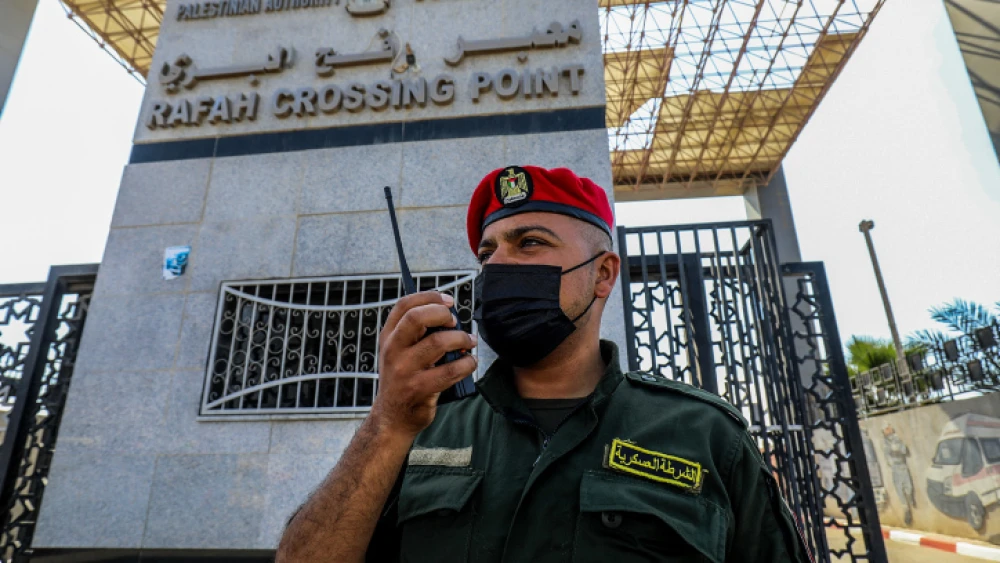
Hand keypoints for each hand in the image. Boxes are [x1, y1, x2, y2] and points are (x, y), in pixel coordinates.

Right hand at [371, 291, 477, 437]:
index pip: (404, 306)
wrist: (392, 418)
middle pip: (417, 318)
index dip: (429, 297)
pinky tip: (469, 362)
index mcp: (388, 337)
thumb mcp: (398, 352)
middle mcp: (393, 350)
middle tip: (455, 322)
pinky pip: (451, 370)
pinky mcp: (419, 389)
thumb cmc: (403, 379)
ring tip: (469, 342)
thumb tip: (450, 315)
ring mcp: (404, 370)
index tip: (448, 301)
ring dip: (461, 339)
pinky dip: (467, 363)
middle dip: (442, 314)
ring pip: (438, 342)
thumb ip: (416, 333)